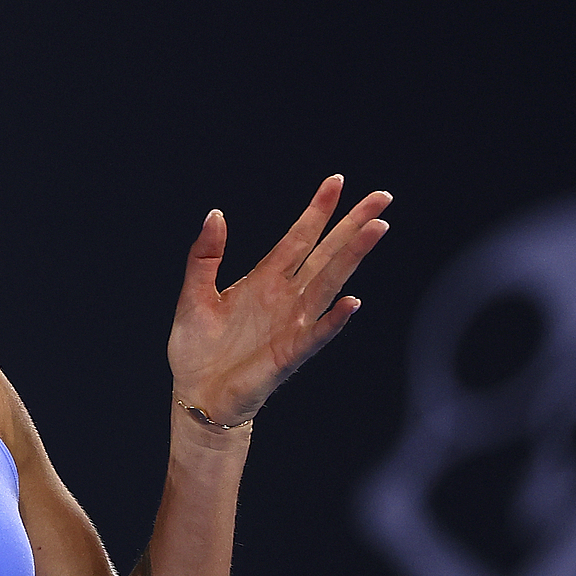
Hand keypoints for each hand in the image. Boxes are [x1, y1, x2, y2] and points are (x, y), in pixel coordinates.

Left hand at [168, 175, 390, 425]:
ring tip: (377, 229)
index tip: (336, 182)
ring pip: (329, 283)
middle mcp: (286, 297)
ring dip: (352, 257)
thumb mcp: (194, 295)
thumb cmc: (197, 348)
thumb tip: (215, 214)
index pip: (298, 238)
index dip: (317, 211)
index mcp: (264, 280)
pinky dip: (333, 320)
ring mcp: (292, 324)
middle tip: (381, 196)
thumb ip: (205, 256)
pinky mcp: (288, 354)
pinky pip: (316, 334)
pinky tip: (351, 302)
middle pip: (326, 254)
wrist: (196, 394)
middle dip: (352, 225)